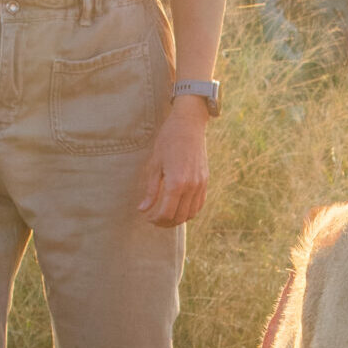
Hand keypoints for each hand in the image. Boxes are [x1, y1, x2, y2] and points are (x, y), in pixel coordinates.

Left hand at [137, 95, 210, 227]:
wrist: (188, 125)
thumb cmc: (168, 141)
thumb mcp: (154, 165)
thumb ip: (151, 190)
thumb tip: (143, 209)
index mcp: (176, 183)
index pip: (166, 213)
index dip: (155, 220)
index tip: (147, 217)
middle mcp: (190, 187)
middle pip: (179, 217)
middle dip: (165, 222)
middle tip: (155, 220)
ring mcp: (200, 185)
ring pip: (191, 214)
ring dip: (178, 219)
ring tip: (166, 216)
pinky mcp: (205, 181)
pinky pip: (199, 204)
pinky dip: (189, 211)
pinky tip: (179, 208)